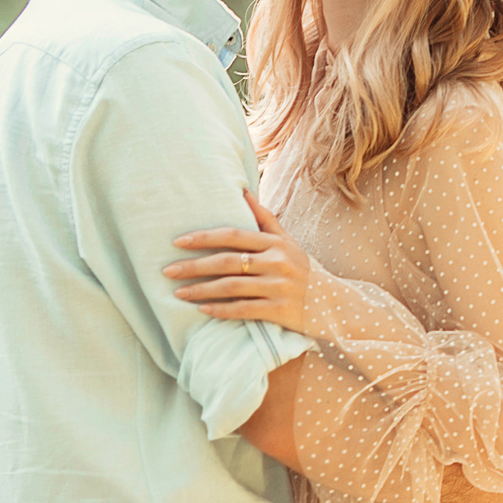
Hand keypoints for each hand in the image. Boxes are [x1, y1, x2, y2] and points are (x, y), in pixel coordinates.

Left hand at [167, 191, 319, 335]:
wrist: (335, 303)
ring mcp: (279, 287)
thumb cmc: (304, 269)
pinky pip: (244, 310)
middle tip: (167, 271)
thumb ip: (264, 218)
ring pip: (232, 287)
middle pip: (227, 261)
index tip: (177, 241)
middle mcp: (277, 262)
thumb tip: (242, 191)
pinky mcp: (280, 311)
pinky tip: (202, 310)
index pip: (233, 235)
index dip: (204, 238)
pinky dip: (221, 310)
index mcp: (275, 243)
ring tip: (178, 293)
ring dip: (201, 290)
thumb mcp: (288, 241)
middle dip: (194, 266)